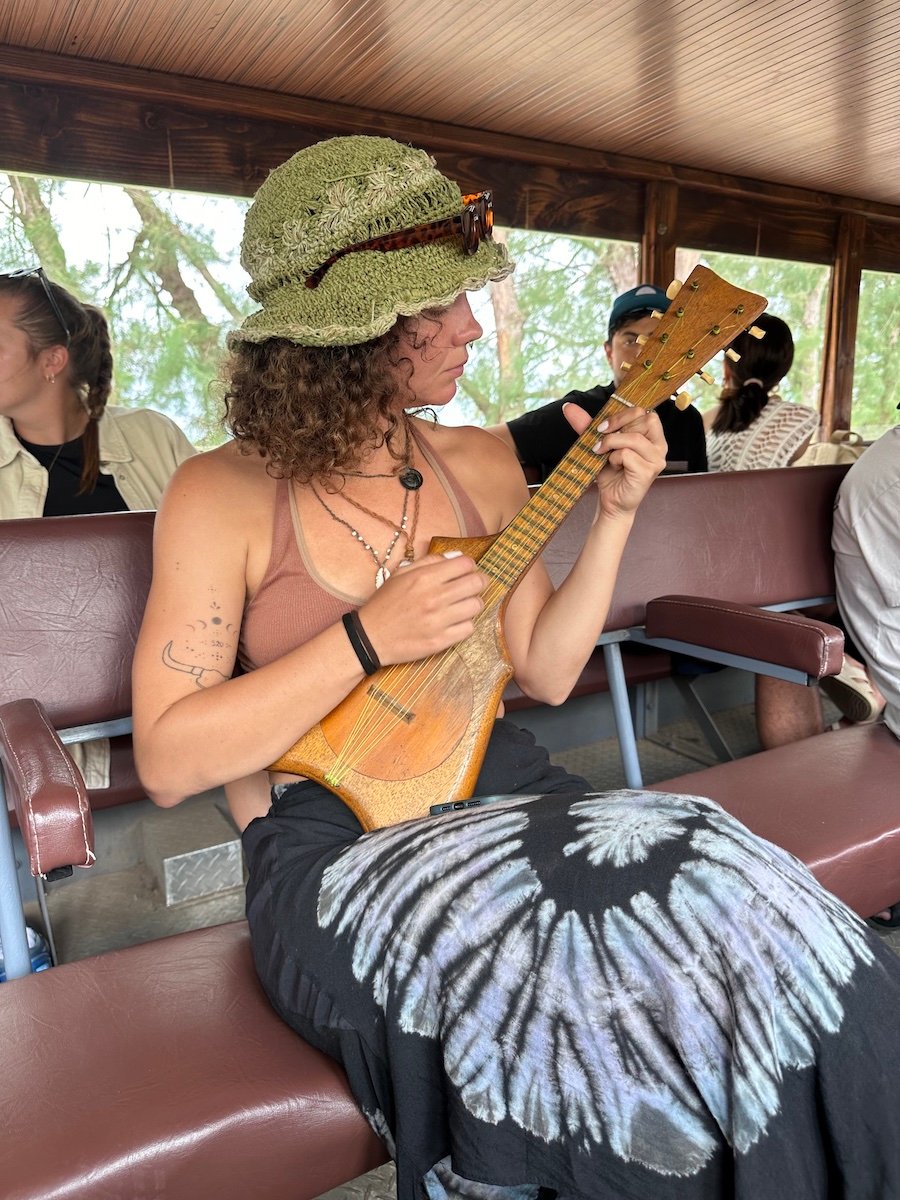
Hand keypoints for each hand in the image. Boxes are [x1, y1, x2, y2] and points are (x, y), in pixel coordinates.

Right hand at [358, 551, 485, 664]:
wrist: (370, 637)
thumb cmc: (385, 604)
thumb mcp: (401, 574)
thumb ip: (430, 562)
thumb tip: (456, 557)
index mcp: (424, 578)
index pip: (465, 564)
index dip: (469, 566)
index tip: (465, 571)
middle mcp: (434, 597)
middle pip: (477, 583)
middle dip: (478, 582)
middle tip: (472, 586)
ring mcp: (439, 621)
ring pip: (476, 606)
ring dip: (472, 604)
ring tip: (462, 605)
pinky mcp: (441, 641)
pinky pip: (469, 629)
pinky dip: (465, 624)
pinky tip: (455, 622)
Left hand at [563, 402, 666, 519]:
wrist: (611, 501)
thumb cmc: (610, 473)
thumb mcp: (598, 444)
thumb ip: (587, 425)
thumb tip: (568, 407)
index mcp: (652, 435)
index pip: (642, 412)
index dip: (621, 414)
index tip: (601, 427)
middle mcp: (659, 445)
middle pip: (641, 420)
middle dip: (616, 427)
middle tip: (600, 442)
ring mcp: (657, 458)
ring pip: (634, 437)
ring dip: (612, 443)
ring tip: (603, 454)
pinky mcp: (649, 471)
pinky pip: (628, 454)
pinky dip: (615, 458)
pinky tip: (613, 467)